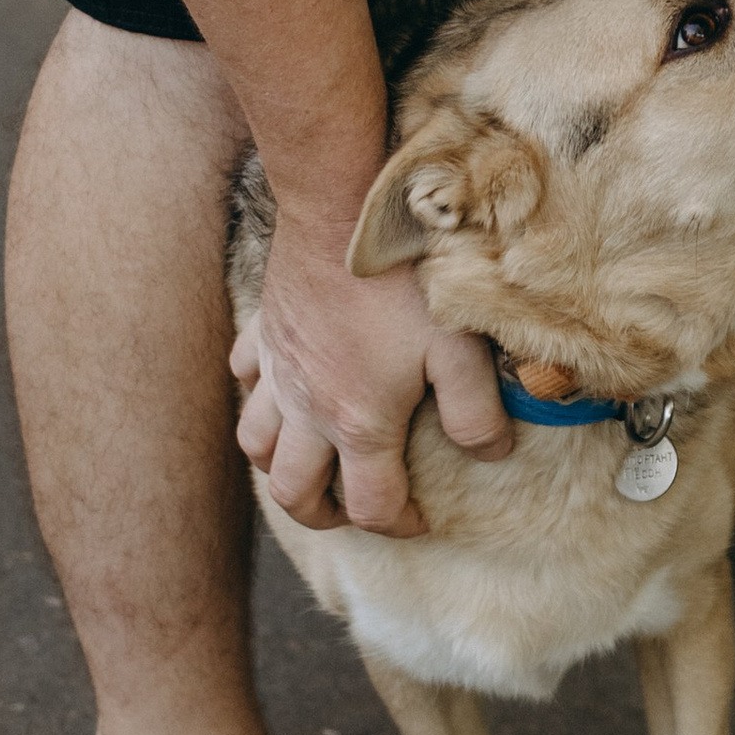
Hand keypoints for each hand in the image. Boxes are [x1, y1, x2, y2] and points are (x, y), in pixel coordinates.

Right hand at [232, 211, 510, 535]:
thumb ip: (477, 414)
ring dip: (280, 465)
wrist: (345, 209)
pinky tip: (282, 388)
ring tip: (311, 464)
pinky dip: (257, 396)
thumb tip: (490, 455)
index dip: (399, 525)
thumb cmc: (406, 280)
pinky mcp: (265, 332)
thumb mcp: (460, 351)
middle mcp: (307, 408)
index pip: (370, 506)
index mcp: (358, 422)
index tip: (420, 518)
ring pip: (255, 445)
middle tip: (353, 509)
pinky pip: (244, 378)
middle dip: (323, 515)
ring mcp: (278, 370)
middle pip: (295, 492)